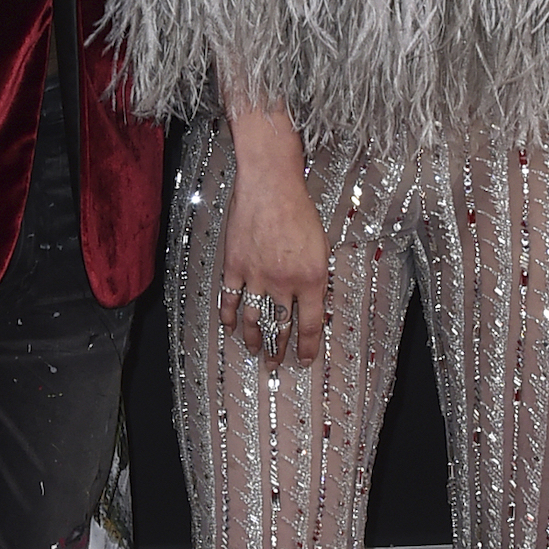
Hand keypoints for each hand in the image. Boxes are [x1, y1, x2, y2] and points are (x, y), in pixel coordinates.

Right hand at [219, 104, 329, 368]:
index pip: (310, 325)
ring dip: (254, 339)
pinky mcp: (235, 266)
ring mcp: (257, 277)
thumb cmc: (300, 210)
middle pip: (280, 327)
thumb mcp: (321, 247)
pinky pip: (229, 299)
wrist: (271, 185)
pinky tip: (229, 328)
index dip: (306, 347)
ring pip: (253, 319)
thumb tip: (311, 303)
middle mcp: (284, 283)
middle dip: (279, 349)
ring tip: (255, 350)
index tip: (303, 360)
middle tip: (276, 363)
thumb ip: (315, 278)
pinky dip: (228, 316)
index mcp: (312, 279)